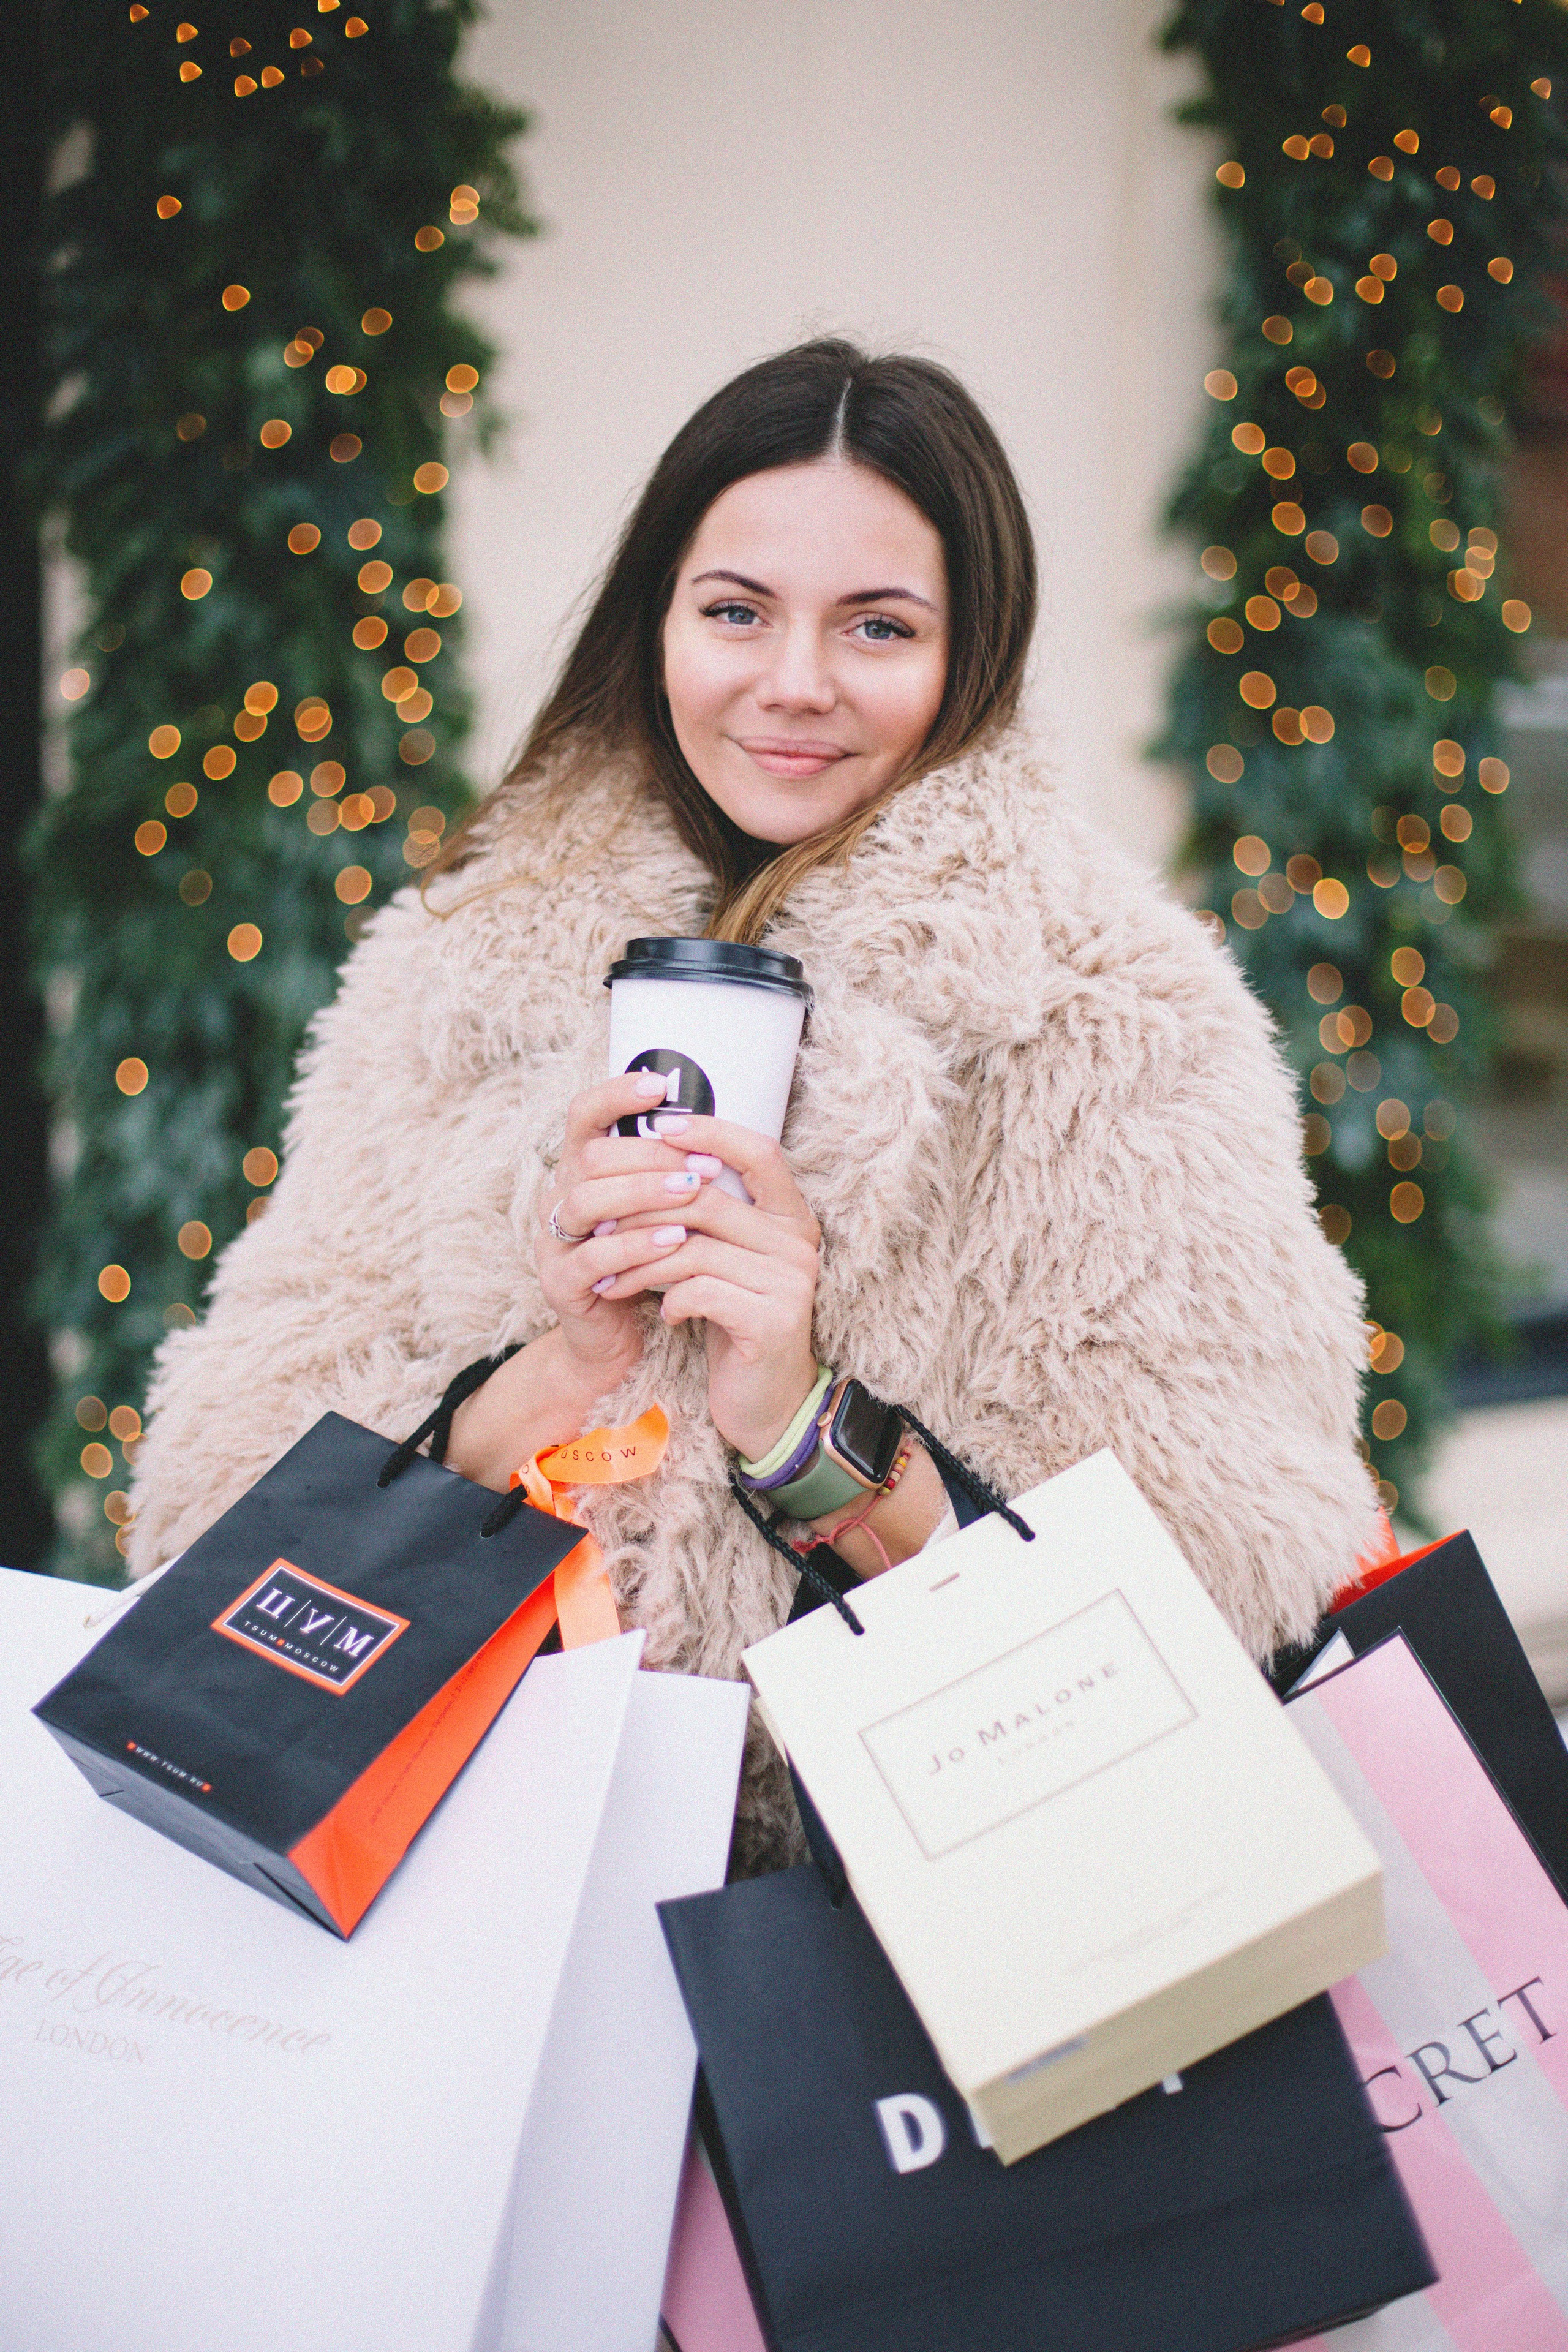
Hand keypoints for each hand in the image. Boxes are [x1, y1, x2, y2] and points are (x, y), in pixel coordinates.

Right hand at [535, 1071, 728, 1400]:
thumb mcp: (659, 1211)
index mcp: (581, 1169)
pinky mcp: (559, 1283)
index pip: (584, 1114)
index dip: (616, 1095)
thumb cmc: (648, 1264)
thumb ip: (670, 1170)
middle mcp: (558, 1197)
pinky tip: (675, 1241)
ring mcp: (552, 1240)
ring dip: (643, 1193)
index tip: (659, 1086)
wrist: (616, 1342)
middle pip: (592, 1156)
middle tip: (705, 1163)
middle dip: (651, 1154)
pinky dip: (635, 1245)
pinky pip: (592, 1257)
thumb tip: (717, 1122)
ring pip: (585, 1200)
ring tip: (693, 1192)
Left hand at [586, 1111, 820, 1461]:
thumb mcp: (723, 1261)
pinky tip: (662, 1314)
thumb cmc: (735, 1321)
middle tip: (597, 1221)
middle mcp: (798, 1242)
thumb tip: (646, 1162)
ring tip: (611, 1277)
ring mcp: (790, 1281)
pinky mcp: (772, 1322)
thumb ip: (706, 1216)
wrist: (766, 1403)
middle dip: (641, 1207)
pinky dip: (668, 1299)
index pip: (758, 1150)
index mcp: (791, 1216)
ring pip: (693, 1247)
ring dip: (640, 1261)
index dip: (710, 1131)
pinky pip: (699, 1291)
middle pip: (708, 1198)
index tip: (657, 1126)